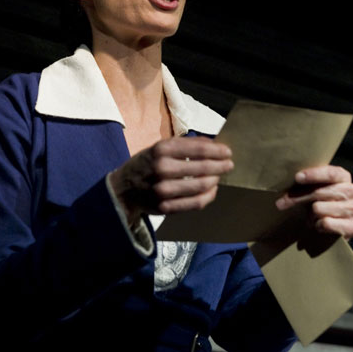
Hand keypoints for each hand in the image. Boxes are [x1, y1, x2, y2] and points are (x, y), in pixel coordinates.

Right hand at [109, 136, 233, 224]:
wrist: (123, 189)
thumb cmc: (145, 165)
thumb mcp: (159, 147)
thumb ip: (184, 144)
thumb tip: (212, 143)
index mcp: (161, 149)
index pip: (198, 149)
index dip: (217, 151)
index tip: (227, 152)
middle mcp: (162, 169)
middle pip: (203, 168)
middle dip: (221, 166)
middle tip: (229, 164)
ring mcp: (163, 190)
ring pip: (201, 186)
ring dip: (215, 180)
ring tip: (219, 176)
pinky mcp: (165, 207)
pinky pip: (196, 203)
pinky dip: (208, 196)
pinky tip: (212, 190)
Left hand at [275, 165, 352, 238]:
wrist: (330, 227)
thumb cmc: (318, 202)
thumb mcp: (311, 189)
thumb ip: (303, 183)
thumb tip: (285, 182)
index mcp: (343, 177)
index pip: (330, 174)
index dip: (313, 175)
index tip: (297, 178)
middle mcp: (352, 191)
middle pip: (319, 192)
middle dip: (297, 198)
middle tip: (281, 203)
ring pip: (319, 208)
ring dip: (310, 215)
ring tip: (311, 216)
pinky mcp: (352, 227)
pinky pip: (326, 223)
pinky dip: (317, 225)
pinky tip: (318, 224)